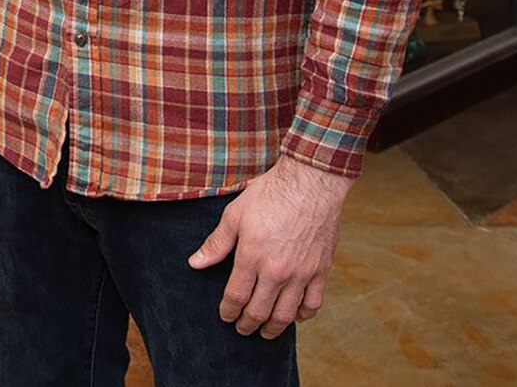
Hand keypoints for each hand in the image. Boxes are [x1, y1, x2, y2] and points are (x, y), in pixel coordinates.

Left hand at [188, 155, 351, 338]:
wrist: (311, 183)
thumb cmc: (270, 194)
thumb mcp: (235, 215)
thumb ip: (216, 243)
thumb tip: (196, 263)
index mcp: (251, 257)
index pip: (236, 296)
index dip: (228, 311)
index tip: (225, 316)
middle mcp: (277, 271)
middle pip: (259, 311)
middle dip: (248, 324)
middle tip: (242, 329)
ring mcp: (301, 273)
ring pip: (286, 314)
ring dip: (273, 327)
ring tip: (265, 332)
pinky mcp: (321, 270)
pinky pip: (313, 303)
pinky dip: (303, 315)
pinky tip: (294, 316)